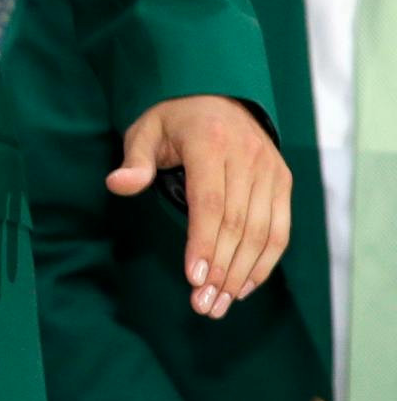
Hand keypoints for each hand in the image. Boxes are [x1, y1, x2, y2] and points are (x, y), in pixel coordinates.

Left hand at [108, 95, 289, 317]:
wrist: (219, 94)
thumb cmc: (174, 118)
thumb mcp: (145, 129)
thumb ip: (134, 160)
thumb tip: (117, 184)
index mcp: (210, 143)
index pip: (210, 202)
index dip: (203, 243)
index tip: (194, 278)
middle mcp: (248, 157)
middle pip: (238, 224)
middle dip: (221, 269)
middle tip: (204, 305)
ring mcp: (271, 170)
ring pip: (264, 232)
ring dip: (243, 274)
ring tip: (220, 305)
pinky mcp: (283, 182)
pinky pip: (280, 229)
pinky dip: (265, 262)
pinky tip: (244, 287)